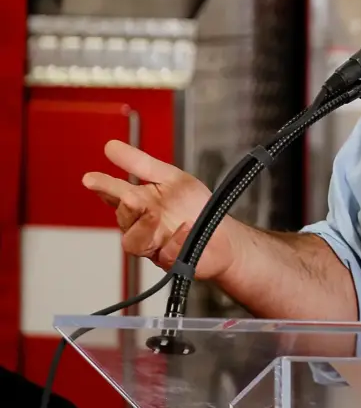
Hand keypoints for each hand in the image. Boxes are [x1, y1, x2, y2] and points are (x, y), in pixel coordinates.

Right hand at [82, 140, 235, 280]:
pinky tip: (184, 229)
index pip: (115, 195)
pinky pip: (166, 254)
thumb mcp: (170, 178)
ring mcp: (154, 244)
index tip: (91, 179)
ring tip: (153, 213)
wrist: (223, 234)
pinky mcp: (170, 260)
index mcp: (139, 203)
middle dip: (126, 208)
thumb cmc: (194, 207)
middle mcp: (141, 225)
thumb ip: (141, 164)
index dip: (103, 187)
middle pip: (124, 218)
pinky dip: (175, 241)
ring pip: (135, 242)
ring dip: (143, 226)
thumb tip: (111, 146)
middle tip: (130, 197)